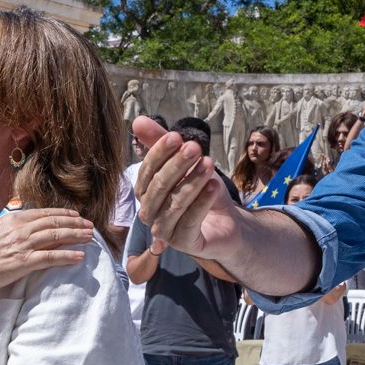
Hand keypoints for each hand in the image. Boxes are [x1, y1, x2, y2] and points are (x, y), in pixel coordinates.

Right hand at [0, 208, 92, 294]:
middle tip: (90, 226)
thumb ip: (13, 229)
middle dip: (75, 223)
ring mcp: (23, 244)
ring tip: (90, 237)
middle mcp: (21, 228)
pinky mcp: (24, 262)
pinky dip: (68, 256)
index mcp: (14, 219)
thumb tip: (28, 229)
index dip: (63, 214)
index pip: (44, 214)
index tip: (76, 216)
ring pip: (57, 236)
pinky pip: (52, 257)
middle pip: (55, 222)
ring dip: (76, 235)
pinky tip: (80, 256)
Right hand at [131, 116, 245, 261]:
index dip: (159, 153)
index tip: (176, 137)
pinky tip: (214, 186)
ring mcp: (164, 231)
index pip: (147, 171)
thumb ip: (162, 143)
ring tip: (209, 164)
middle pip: (159, 187)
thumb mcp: (186, 164)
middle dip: (177, 165)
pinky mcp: (183, 244)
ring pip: (174, 204)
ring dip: (192, 182)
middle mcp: (149, 213)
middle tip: (195, 147)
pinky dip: (202, 202)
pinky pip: (190, 221)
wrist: (226, 223)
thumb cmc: (202, 191)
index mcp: (146, 192)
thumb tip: (138, 120)